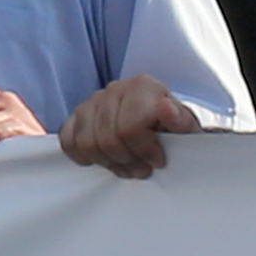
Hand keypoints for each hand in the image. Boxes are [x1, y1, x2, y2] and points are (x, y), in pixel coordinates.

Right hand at [59, 75, 204, 179]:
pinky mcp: (77, 115)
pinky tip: (103, 158)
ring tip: (126, 165)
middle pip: (107, 139)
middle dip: (126, 161)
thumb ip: (180, 119)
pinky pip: (68, 140)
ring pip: (86, 143)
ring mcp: (93, 101)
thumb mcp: (186, 127)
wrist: (160, 124)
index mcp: (143, 87)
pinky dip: (83, 155)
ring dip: (107, 162)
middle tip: (142, 169)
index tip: (157, 160)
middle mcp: (115, 89)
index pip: (129, 127)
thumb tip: (166, 109)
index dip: (144, 151)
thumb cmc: (172, 128)